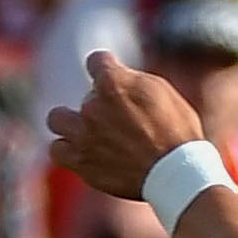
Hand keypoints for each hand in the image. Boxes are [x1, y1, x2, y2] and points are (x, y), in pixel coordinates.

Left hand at [44, 51, 204, 200]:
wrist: (178, 175)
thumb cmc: (179, 134)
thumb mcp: (163, 93)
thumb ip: (133, 81)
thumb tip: (120, 77)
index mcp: (113, 81)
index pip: (96, 61)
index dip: (107, 69)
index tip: (116, 79)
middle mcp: (92, 105)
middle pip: (85, 97)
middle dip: (99, 105)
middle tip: (117, 121)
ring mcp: (83, 134)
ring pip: (57, 119)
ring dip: (71, 124)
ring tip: (89, 134)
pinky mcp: (81, 162)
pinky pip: (57, 150)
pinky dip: (68, 151)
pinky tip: (85, 154)